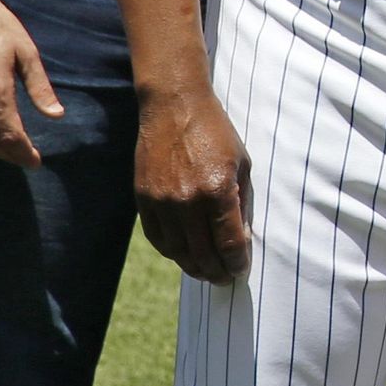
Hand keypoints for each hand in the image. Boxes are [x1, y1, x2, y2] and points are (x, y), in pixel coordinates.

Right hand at [135, 84, 251, 283]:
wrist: (174, 107)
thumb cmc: (215, 132)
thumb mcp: (242, 163)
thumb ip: (242, 202)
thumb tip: (242, 237)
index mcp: (217, 190)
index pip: (228, 242)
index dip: (237, 262)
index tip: (241, 270)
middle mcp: (187, 201)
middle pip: (203, 253)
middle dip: (217, 271)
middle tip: (226, 278)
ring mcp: (161, 202)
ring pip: (178, 251)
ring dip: (194, 267)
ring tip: (207, 272)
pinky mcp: (143, 199)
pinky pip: (158, 238)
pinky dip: (172, 252)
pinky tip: (184, 255)